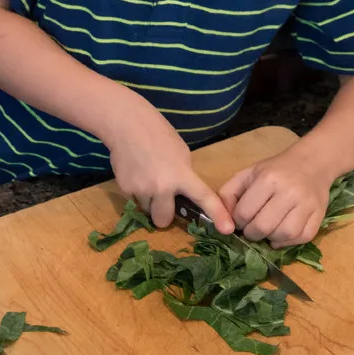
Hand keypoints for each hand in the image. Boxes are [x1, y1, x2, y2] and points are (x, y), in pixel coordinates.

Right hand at [104, 99, 233, 234]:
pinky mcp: (125, 189)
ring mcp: (142, 190)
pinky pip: (134, 201)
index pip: (203, 197)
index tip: (227, 230)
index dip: (217, 214)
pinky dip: (136, 192)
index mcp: (181, 174)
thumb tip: (182, 193)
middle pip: (164, 220)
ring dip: (149, 201)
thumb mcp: (181, 153)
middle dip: (163, 213)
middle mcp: (162, 187)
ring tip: (146, 177)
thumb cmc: (158, 134)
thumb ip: (183, 176)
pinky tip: (135, 172)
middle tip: (162, 196)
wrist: (127, 125)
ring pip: (147, 211)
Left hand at [219, 146, 331, 247]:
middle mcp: (289, 191)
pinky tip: (281, 234)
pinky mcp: (319, 215)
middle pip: (263, 227)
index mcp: (268, 178)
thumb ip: (229, 194)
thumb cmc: (276, 169)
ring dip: (271, 238)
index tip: (241, 219)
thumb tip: (223, 222)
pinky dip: (289, 242)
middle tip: (252, 229)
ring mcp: (306, 204)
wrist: (312, 162)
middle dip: (252, 233)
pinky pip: (302, 238)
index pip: (245, 213)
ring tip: (267, 231)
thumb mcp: (248, 174)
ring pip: (283, 235)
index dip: (238, 221)